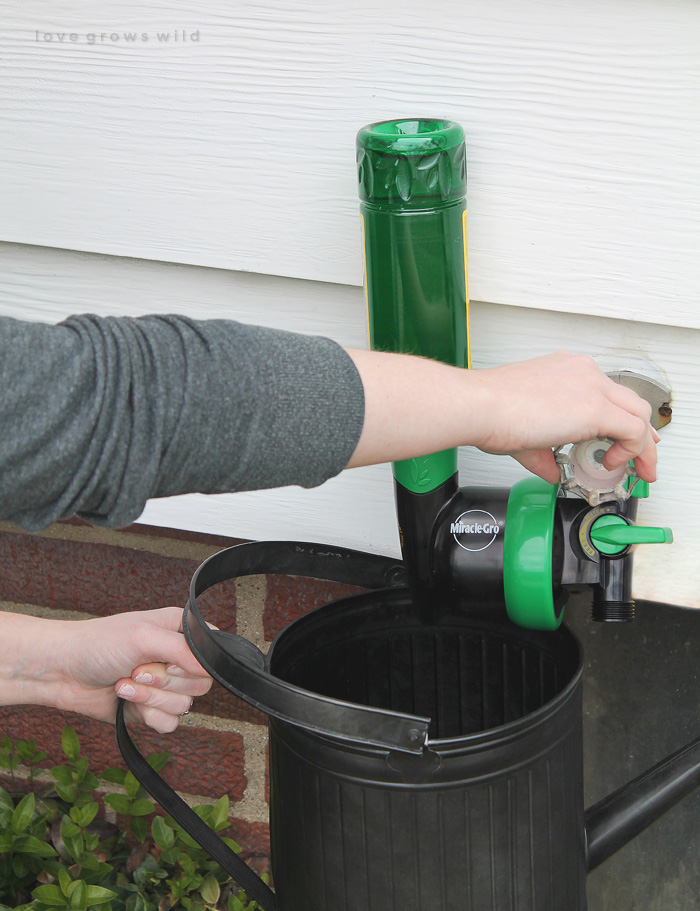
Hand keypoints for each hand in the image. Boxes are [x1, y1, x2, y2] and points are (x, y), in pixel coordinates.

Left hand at [55, 608, 211, 732]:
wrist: (63, 672)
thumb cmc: (98, 644)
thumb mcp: (144, 637)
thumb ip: (183, 650)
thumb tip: (212, 668)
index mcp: (179, 632)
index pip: (213, 652)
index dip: (196, 661)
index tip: (169, 659)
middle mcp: (175, 659)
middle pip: (201, 684)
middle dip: (166, 681)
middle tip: (138, 670)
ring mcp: (163, 686)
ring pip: (184, 706)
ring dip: (151, 698)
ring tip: (125, 683)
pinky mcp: (150, 709)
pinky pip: (169, 724)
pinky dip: (147, 715)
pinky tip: (126, 700)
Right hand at [346, 348, 658, 485]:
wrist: (479, 405)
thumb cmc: (489, 411)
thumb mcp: (524, 433)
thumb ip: (544, 453)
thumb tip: (551, 471)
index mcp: (567, 371)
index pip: (608, 394)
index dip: (620, 420)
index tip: (622, 441)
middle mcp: (583, 372)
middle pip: (630, 402)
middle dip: (641, 433)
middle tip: (641, 457)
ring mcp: (591, 386)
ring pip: (639, 414)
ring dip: (642, 446)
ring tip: (636, 469)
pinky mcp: (596, 407)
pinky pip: (633, 430)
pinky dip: (632, 450)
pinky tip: (613, 464)